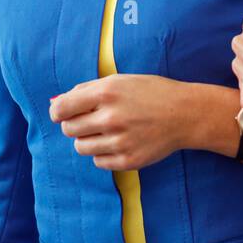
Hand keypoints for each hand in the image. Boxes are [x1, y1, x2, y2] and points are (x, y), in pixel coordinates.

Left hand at [49, 74, 187, 170]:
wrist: (185, 114)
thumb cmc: (151, 93)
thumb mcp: (120, 81)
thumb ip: (86, 90)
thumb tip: (57, 104)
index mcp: (107, 93)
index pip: (62, 109)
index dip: (57, 112)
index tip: (60, 114)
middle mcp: (111, 118)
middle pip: (69, 129)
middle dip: (75, 125)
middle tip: (90, 121)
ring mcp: (120, 141)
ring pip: (81, 147)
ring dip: (88, 140)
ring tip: (106, 132)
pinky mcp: (128, 160)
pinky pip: (98, 162)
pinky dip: (104, 153)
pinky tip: (119, 142)